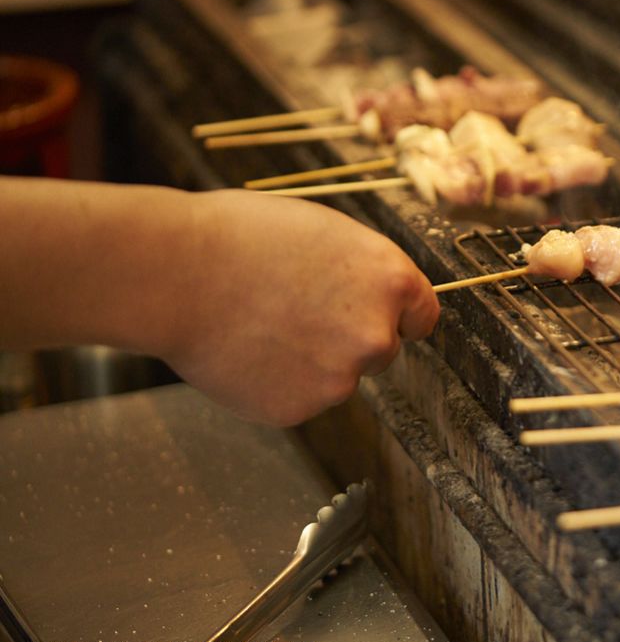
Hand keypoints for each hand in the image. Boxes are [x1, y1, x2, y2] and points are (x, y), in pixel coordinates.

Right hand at [163, 190, 437, 424]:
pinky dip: (277, 383)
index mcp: (391, 281)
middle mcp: (375, 334)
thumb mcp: (326, 233)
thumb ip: (363, 273)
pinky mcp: (299, 408)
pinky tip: (245, 351)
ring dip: (310, 362)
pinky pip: (297, 397)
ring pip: (336, 376)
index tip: (376, 315)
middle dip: (347, 338)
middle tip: (294, 312)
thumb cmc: (242, 237)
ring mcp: (338, 378)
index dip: (396, 315)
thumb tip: (378, 299)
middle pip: (380, 350)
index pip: (422, 317)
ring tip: (260, 324)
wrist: (176, 273)